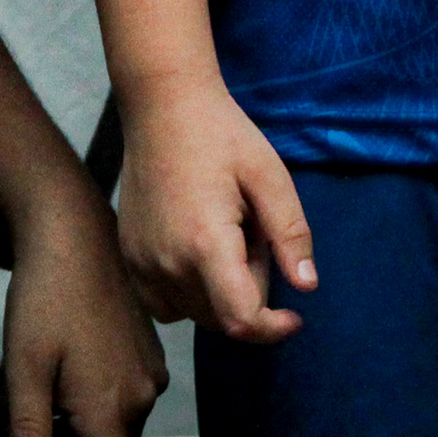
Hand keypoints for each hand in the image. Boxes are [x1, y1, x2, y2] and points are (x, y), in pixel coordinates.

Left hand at [1, 200, 171, 436]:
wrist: (74, 233)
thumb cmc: (46, 299)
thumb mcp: (22, 372)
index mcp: (109, 411)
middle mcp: (139, 399)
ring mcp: (148, 375)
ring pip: (108, 431)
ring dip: (75, 432)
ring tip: (36, 392)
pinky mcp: (147, 355)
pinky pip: (118, 401)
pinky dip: (89, 405)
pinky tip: (63, 369)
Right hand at [113, 79, 315, 341]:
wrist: (162, 107)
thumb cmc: (222, 135)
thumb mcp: (270, 176)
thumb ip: (290, 234)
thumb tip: (308, 286)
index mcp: (205, 243)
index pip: (239, 319)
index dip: (272, 329)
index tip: (294, 315)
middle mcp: (166, 263)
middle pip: (221, 316)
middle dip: (250, 291)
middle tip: (253, 233)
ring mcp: (141, 264)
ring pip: (194, 313)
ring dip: (220, 292)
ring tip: (227, 235)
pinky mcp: (129, 259)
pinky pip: (165, 304)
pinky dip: (190, 294)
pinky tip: (200, 250)